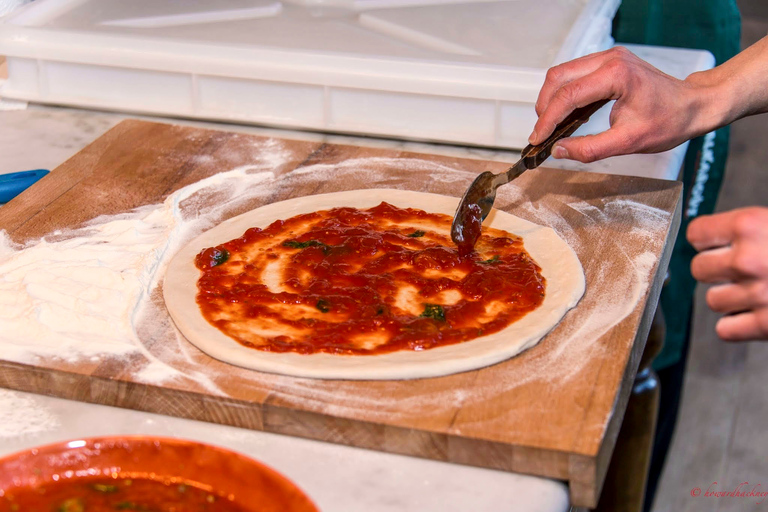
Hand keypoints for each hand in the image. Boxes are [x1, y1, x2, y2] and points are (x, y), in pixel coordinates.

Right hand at [529, 46, 722, 162]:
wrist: (692, 105)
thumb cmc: (669, 121)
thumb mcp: (628, 143)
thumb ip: (590, 148)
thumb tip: (559, 150)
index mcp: (616, 75)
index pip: (568, 95)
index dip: (547, 119)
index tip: (537, 139)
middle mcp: (609, 59)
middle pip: (558, 78)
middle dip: (544, 107)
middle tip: (542, 134)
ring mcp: (608, 57)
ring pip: (563, 73)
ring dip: (551, 99)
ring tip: (551, 126)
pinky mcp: (608, 62)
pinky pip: (574, 73)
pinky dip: (563, 94)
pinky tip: (565, 114)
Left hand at [688, 207, 767, 340]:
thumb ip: (746, 229)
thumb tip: (711, 237)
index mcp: (749, 225)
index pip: (696, 233)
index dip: (708, 240)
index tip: (718, 243)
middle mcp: (747, 260)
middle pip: (698, 269)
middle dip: (717, 271)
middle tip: (743, 270)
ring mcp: (756, 295)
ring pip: (712, 301)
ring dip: (731, 299)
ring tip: (757, 291)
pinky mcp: (766, 325)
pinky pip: (725, 330)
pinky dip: (739, 325)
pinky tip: (757, 313)